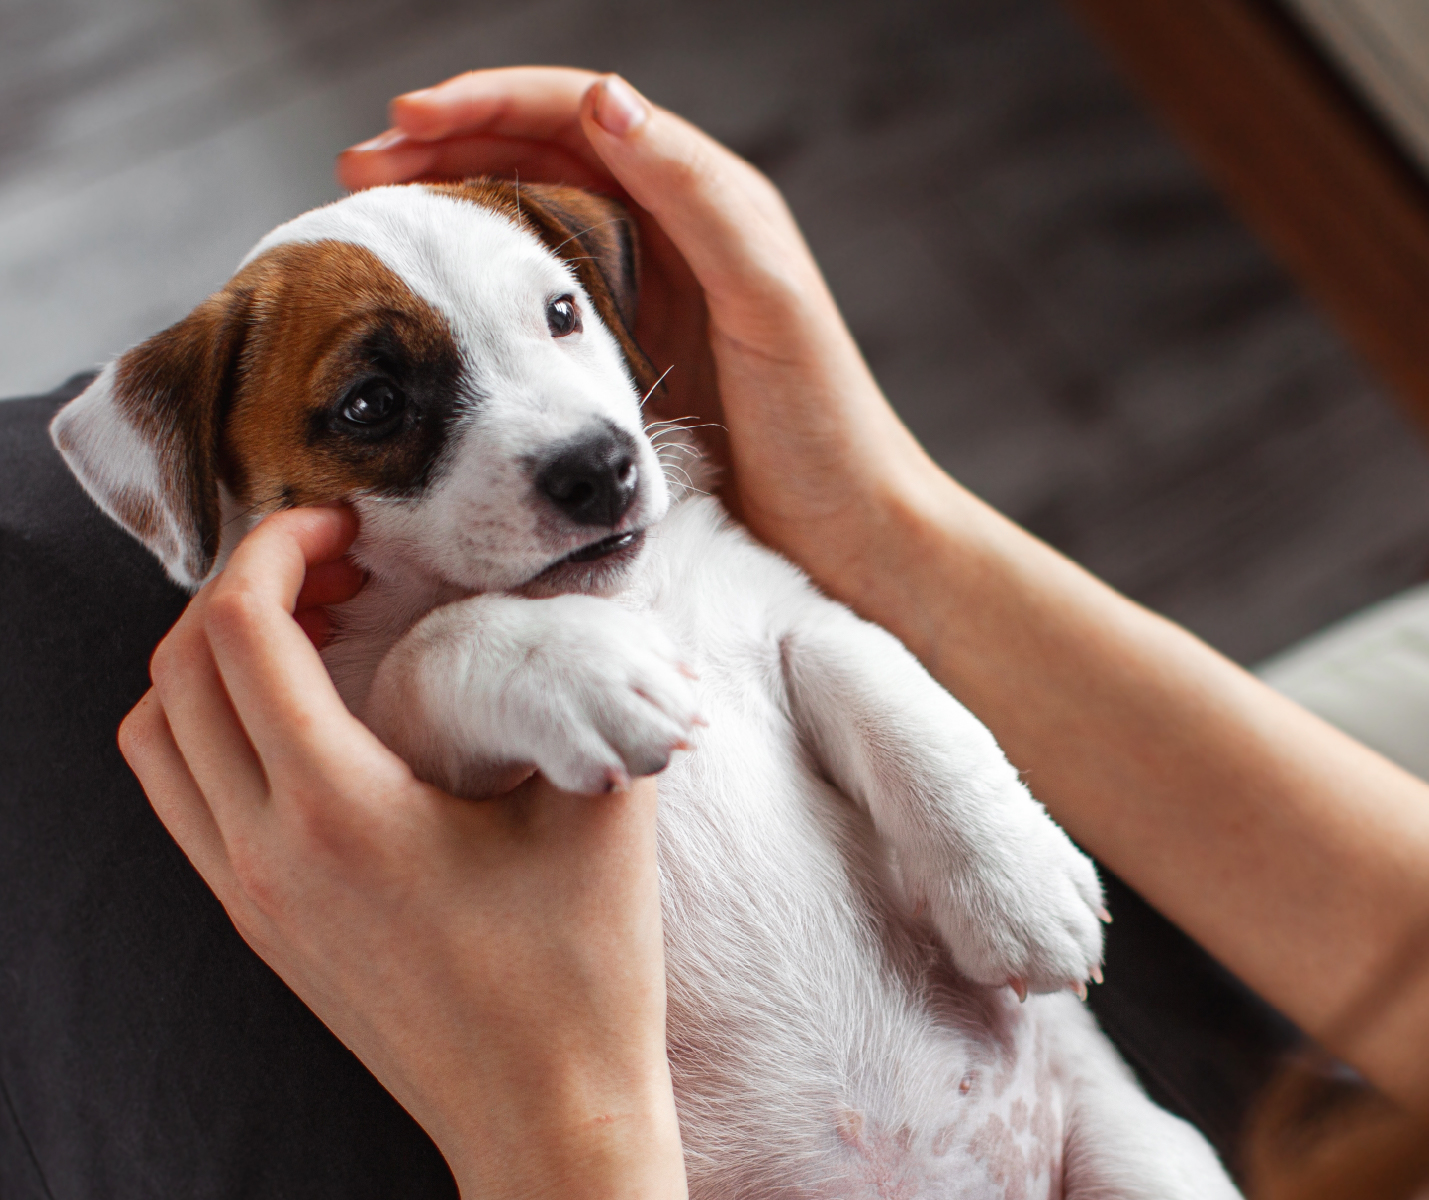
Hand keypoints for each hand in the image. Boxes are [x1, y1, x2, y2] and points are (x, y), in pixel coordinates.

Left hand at [118, 507, 686, 1199]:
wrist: (545, 1117)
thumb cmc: (578, 978)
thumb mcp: (598, 813)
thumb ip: (586, 692)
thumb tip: (584, 607)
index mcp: (338, 812)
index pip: (240, 632)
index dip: (279, 545)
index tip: (347, 526)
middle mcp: (263, 854)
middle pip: (177, 672)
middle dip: (243, 587)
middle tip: (336, 568)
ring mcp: (248, 897)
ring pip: (156, 740)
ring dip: (208, 662)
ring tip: (307, 635)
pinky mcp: (259, 927)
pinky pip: (180, 799)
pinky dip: (209, 730)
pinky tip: (301, 720)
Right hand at [337, 69, 948, 613]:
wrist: (848, 530)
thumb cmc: (823, 422)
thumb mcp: (768, 299)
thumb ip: (699, 197)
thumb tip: (607, 101)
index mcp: (703, 201)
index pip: (577, 113)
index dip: (487, 104)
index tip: (404, 121)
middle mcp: (669, 235)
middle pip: (538, 154)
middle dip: (448, 144)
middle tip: (363, 166)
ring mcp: (643, 296)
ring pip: (529, 218)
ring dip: (454, 206)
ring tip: (382, 218)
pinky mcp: (626, 359)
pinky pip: (540, 297)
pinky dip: (483, 281)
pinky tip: (444, 299)